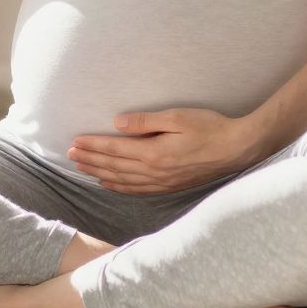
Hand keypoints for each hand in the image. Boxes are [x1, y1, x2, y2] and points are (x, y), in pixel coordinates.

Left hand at [69, 108, 265, 193]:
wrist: (236, 149)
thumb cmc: (209, 127)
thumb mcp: (177, 117)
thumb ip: (146, 121)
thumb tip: (118, 123)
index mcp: (153, 152)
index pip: (114, 149)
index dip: (93, 145)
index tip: (75, 141)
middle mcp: (154, 171)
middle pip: (114, 166)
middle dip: (90, 159)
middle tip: (70, 154)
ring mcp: (162, 182)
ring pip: (122, 180)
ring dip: (100, 173)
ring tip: (82, 168)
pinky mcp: (170, 186)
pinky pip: (137, 190)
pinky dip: (119, 187)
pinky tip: (109, 184)